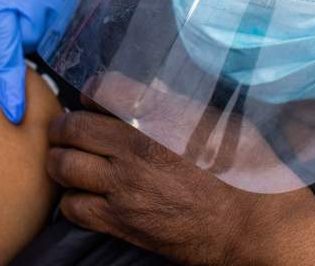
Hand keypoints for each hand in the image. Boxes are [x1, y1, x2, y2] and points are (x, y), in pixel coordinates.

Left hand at [45, 74, 314, 265]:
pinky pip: (74, 208)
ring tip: (65, 158)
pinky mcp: (122, 223)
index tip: (91, 98)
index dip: (90, 91)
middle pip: (72, 128)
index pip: (100, 90)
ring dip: (59, 160)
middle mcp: (133, 149)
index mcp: (157, 117)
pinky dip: (71, 199)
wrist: (255, 226)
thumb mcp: (217, 121)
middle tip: (63, 127)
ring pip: (63, 167)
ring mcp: (124, 188)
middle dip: (62, 125)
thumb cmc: (246, 171)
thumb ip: (177, 103)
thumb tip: (152, 87)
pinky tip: (82, 194)